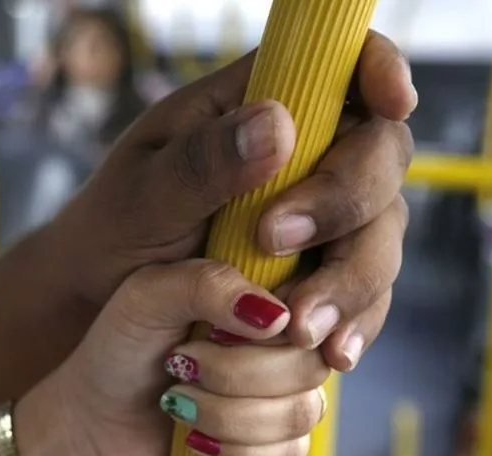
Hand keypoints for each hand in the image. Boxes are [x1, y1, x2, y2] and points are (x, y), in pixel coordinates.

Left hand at [42, 260, 347, 455]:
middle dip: (235, 372)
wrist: (92, 424)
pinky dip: (236, 452)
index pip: (317, 295)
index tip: (239, 330)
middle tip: (178, 363)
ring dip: (228, 414)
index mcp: (260, 289)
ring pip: (302, 410)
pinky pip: (291, 453)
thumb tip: (277, 315)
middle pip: (311, 359)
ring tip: (177, 401)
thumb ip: (207, 284)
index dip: (292, 317)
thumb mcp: (148, 296)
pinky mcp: (276, 443)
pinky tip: (195, 440)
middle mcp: (281, 339)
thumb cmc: (118, 350)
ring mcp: (283, 392)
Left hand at [52, 31, 413, 370]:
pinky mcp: (319, 273)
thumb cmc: (111, 230)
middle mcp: (300, 158)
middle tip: (275, 243)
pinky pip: (363, 293)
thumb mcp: (143, 194)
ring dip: (352, 279)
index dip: (379, 71)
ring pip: (380, 231)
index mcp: (252, 109)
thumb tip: (278, 125)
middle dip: (347, 204)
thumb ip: (203, 162)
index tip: (392, 103)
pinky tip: (330, 351)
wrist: (99, 298)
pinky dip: (353, 320)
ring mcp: (317, 218)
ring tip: (301, 328)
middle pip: (379, 156)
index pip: (339, 67)